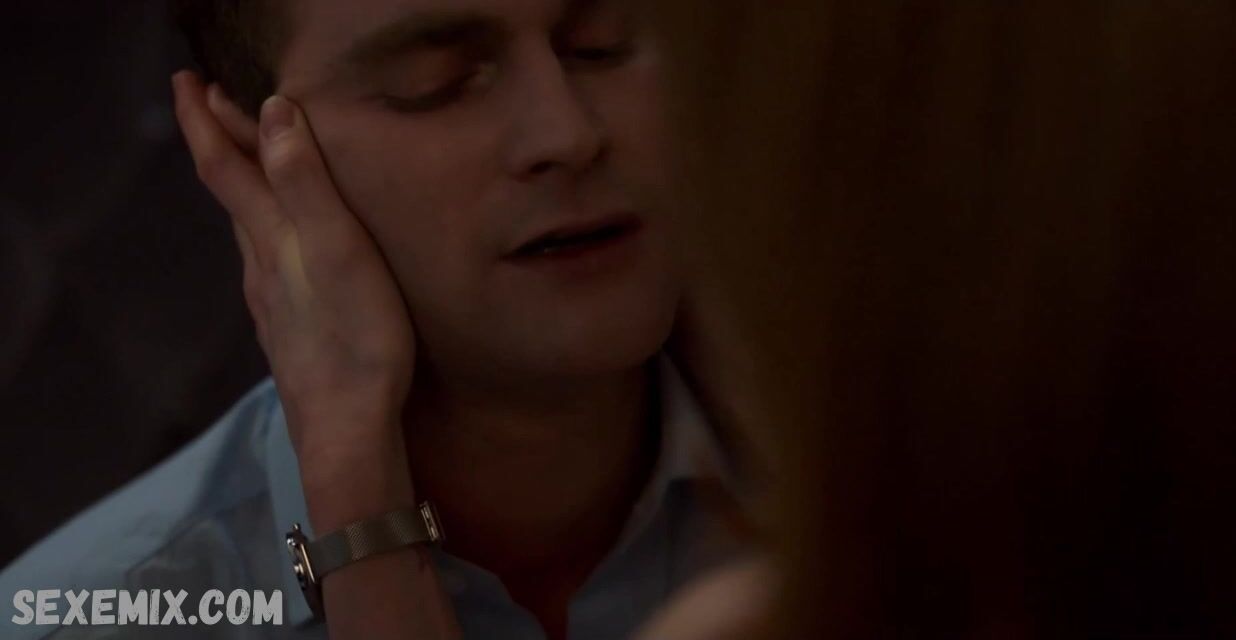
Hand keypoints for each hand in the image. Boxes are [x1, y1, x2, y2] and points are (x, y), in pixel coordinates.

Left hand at [170, 71, 414, 477]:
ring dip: (243, 184)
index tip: (187, 81)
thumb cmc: (354, 338)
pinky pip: (268, 260)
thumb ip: (305, 183)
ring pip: (248, 229)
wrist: (347, 428)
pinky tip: (282, 243)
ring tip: (248, 160)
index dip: (205, 121)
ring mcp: (271, 301)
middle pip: (232, 192)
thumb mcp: (337, 249)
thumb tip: (272, 112)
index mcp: (270, 239)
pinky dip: (266, 226)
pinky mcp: (291, 328)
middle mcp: (261, 265)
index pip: (225, 166)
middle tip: (211, 101)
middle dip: (220, 142)